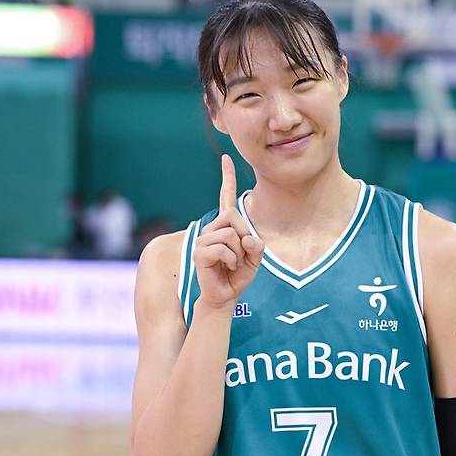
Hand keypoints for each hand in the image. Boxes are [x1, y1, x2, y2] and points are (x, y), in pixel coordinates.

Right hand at [194, 153, 264, 310]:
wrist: (223, 296)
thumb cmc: (237, 276)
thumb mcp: (254, 259)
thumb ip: (256, 246)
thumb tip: (248, 240)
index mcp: (225, 227)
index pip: (226, 198)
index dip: (227, 178)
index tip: (227, 158)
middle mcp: (211, 229)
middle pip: (234, 216)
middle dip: (245, 235)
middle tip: (242, 254)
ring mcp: (202, 240)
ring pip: (230, 234)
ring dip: (238, 253)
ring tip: (232, 264)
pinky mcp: (199, 253)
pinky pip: (223, 248)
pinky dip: (231, 260)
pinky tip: (226, 267)